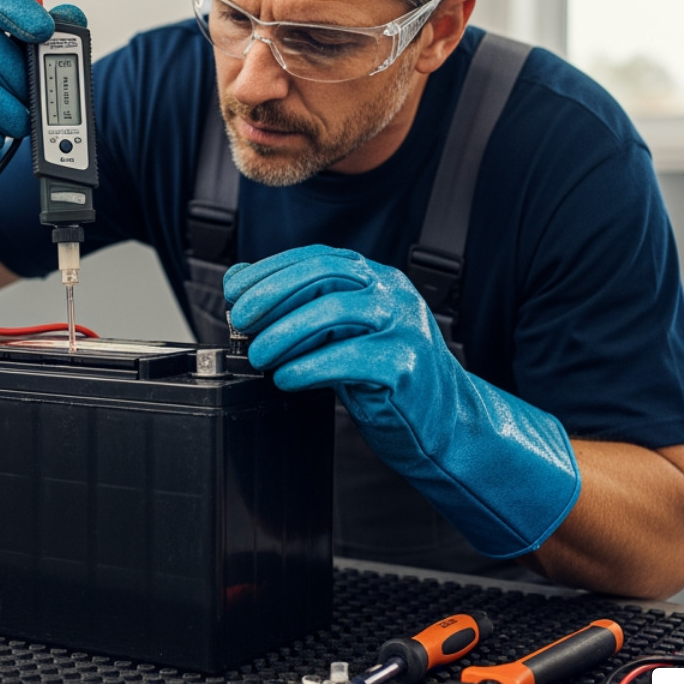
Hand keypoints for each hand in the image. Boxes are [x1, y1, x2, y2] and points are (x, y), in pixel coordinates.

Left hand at [223, 245, 580, 558]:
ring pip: (334, 310)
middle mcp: (394, 294)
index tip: (236, 293)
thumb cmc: (389, 380)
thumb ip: (302, 309)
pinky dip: (308, 367)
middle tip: (240, 321)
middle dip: (272, 294)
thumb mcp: (342, 336)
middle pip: (324, 274)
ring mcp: (405, 326)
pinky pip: (347, 357)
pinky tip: (287, 379)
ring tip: (259, 355)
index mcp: (377, 280)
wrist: (447, 426)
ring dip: (284, 333)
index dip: (271, 271)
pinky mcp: (406, 365)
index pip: (318, 257)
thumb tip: (239, 282)